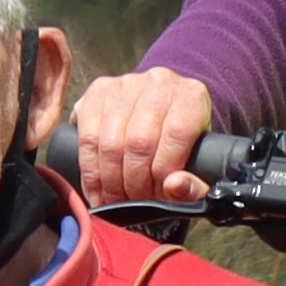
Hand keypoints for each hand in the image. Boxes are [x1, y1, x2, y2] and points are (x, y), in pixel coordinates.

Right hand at [68, 65, 222, 211]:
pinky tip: (96, 189)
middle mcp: (159, 82)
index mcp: (192, 96)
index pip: (175, 135)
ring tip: (114, 200)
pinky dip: (90, 171)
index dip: (162, 172)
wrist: (159, 112)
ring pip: (110, 143)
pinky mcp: (98, 91)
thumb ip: (195, 183)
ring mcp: (126, 84)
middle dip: (133, 183)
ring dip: (109, 181)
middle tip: (132, 203)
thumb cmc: (178, 144)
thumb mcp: (198, 163)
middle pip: (139, 142)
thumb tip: (173, 187)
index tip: (156, 195)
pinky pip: (87, 138)